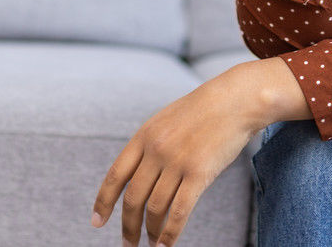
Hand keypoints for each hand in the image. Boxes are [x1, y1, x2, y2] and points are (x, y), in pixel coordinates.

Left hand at [90, 69, 261, 246]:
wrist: (234, 100)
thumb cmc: (203, 111)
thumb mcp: (166, 121)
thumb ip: (150, 145)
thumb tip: (137, 175)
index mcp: (144, 136)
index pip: (116, 175)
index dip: (104, 201)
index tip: (97, 221)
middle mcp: (156, 150)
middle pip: (133, 197)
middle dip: (128, 226)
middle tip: (127, 244)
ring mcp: (177, 162)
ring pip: (155, 208)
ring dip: (151, 232)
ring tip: (151, 244)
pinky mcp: (199, 174)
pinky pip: (179, 211)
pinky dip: (170, 233)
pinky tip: (166, 244)